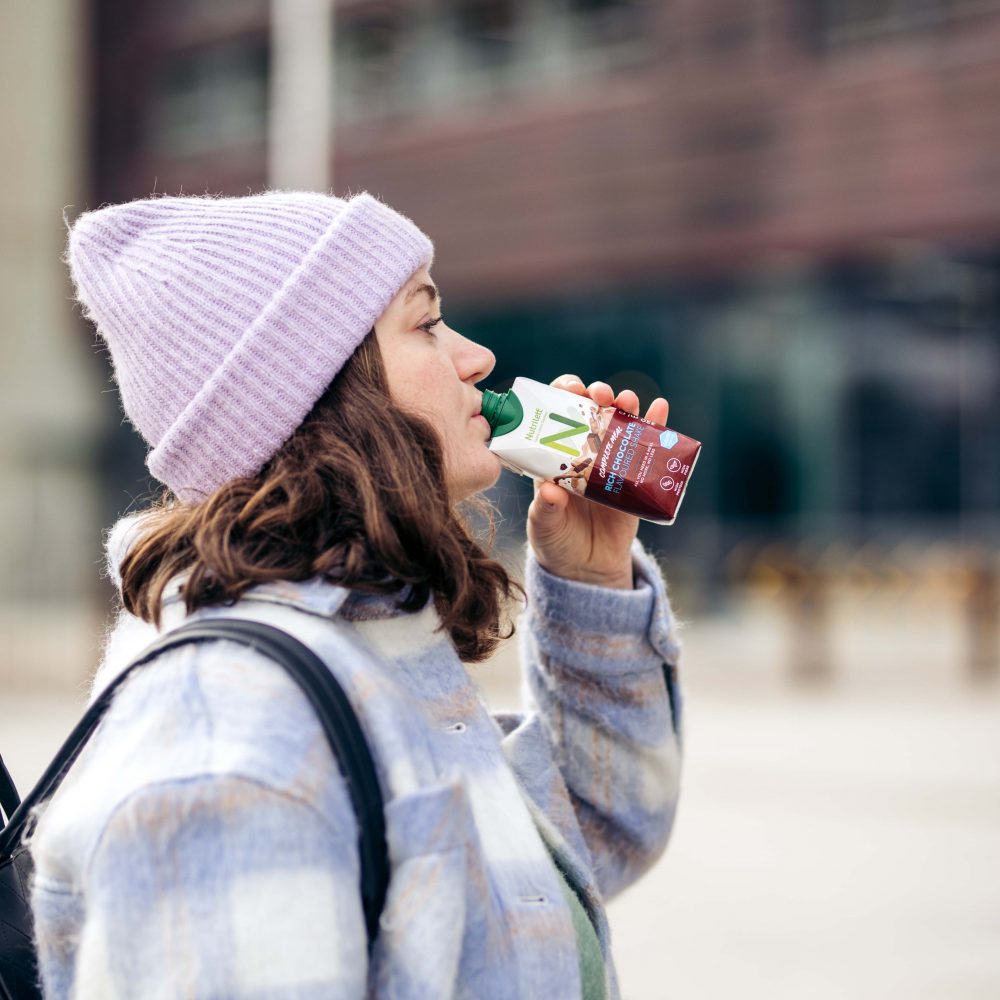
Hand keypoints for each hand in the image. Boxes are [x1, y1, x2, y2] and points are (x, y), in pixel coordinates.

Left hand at [526, 375, 668, 589]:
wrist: (588, 568)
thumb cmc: (556, 542)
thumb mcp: (544, 527)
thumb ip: (545, 509)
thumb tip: (550, 491)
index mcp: (554, 459)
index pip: (556, 417)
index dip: (563, 397)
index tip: (570, 389)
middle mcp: (582, 454)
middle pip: (590, 413)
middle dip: (596, 396)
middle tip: (601, 394)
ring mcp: (610, 463)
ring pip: (619, 424)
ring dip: (624, 406)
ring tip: (627, 400)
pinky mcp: (634, 478)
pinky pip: (647, 447)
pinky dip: (656, 426)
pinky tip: (660, 408)